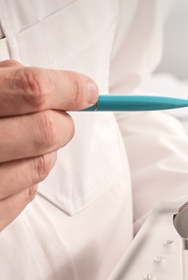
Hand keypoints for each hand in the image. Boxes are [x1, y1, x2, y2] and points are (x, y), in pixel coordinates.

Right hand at [0, 60, 97, 231]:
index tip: (86, 91)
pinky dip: (26, 183)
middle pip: (46, 130)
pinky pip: (24, 198)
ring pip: (42, 166)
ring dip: (44, 153)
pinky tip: (5, 170)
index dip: (69, 88)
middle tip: (54, 119)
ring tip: (20, 146)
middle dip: (62, 122)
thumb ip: (7, 81)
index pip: (32, 89)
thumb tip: (70, 88)